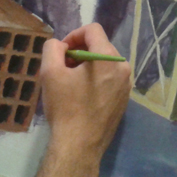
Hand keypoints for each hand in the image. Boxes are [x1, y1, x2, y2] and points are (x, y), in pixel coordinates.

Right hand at [35, 24, 130, 176]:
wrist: (79, 146)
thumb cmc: (65, 108)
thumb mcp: (50, 73)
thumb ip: (53, 48)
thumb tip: (61, 44)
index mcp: (108, 58)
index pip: (93, 30)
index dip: (73, 35)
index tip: (62, 52)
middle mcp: (123, 67)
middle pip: (100, 45)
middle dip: (80, 51)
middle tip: (63, 68)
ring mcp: (127, 84)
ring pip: (105, 61)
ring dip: (87, 65)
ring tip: (71, 82)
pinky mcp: (124, 98)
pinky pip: (110, 77)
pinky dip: (96, 78)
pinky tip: (82, 94)